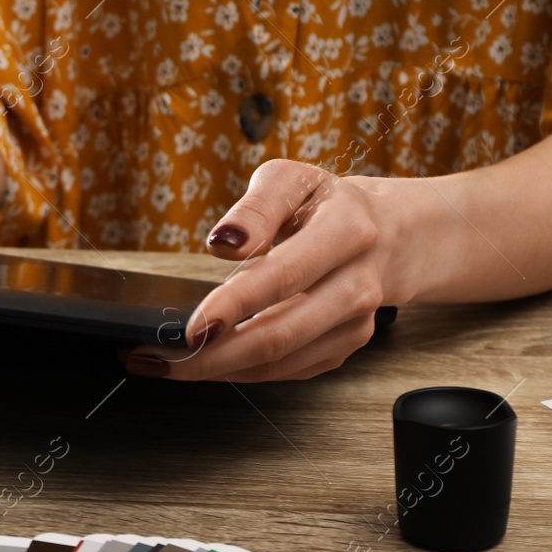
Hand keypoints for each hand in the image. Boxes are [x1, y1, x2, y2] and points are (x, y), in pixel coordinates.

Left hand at [123, 160, 415, 381]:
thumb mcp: (291, 180)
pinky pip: (289, 369)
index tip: (192, 325)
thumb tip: (224, 243)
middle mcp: (359, 283)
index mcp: (347, 231)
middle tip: (162, 357)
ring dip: (221, 370)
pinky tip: (208, 363)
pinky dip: (243, 371)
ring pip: (283, 361)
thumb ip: (256, 206)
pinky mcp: (345, 346)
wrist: (388, 235)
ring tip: (169, 364)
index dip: (236, 304)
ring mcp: (356, 323)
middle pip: (283, 334)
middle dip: (216, 354)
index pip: (286, 274)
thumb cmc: (326, 204)